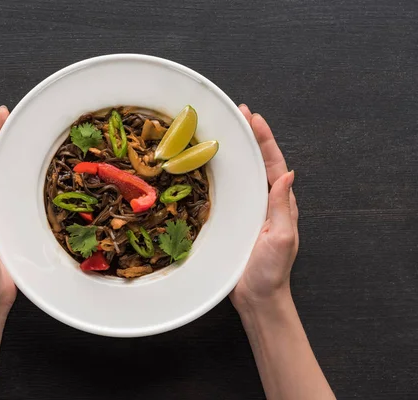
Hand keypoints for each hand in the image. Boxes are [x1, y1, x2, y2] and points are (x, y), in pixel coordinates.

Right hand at [230, 105, 298, 313]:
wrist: (256, 298)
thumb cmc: (270, 271)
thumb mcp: (281, 238)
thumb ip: (282, 207)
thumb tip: (287, 174)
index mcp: (280, 203)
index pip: (274, 164)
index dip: (265, 140)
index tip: (253, 118)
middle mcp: (264, 203)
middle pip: (258, 163)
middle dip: (250, 137)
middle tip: (237, 114)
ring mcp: (248, 211)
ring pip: (242, 175)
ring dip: (235, 152)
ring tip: (222, 132)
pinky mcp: (233, 221)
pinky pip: (228, 193)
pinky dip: (221, 176)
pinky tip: (207, 168)